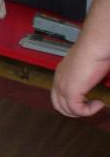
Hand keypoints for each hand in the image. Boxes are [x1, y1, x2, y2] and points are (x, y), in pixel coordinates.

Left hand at [52, 0, 109, 116]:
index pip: (58, 94)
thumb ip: (87, 76)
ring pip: (66, 109)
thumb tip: (94, 80)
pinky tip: (99, 103)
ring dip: (82, 111)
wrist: (95, 45)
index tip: (87, 99)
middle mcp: (58, 80)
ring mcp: (62, 86)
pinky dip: (88, 111)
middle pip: (58, 105)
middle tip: (90, 107)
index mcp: (61, 73)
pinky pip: (77, 109)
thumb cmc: (96, 50)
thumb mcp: (90, 66)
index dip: (70, 101)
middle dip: (74, 111)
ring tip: (96, 104)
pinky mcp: (70, 91)